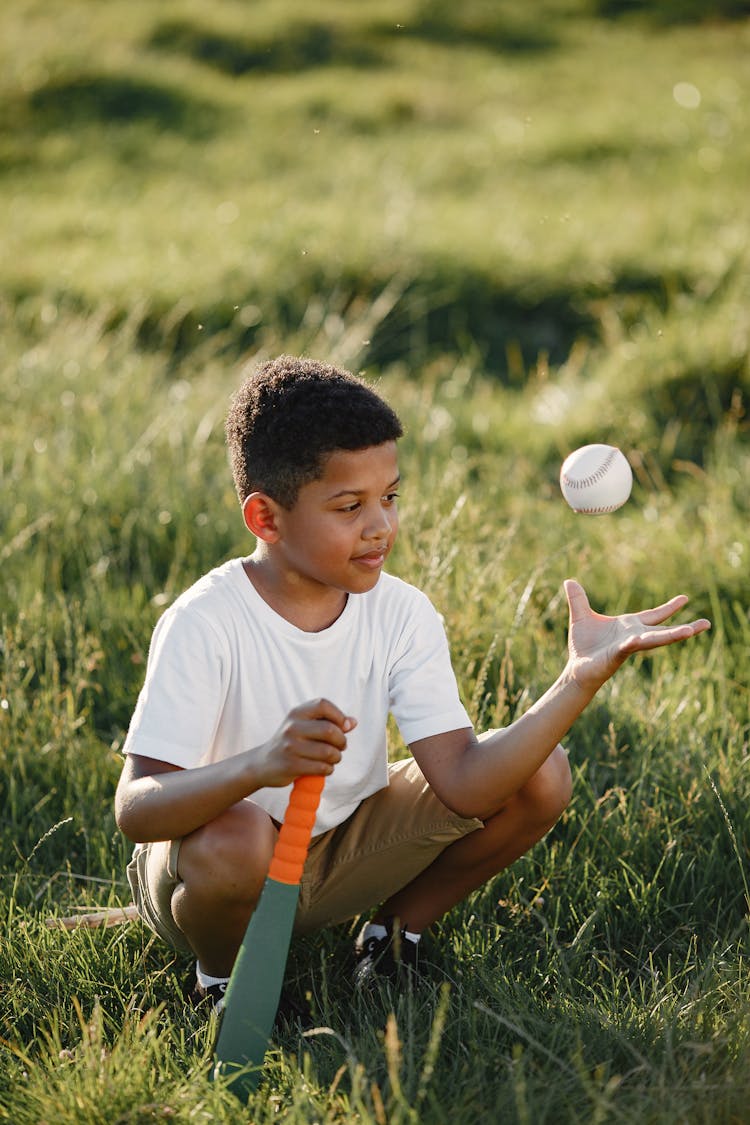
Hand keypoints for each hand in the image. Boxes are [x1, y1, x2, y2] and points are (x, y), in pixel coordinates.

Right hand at [255, 698, 356, 788]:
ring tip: (332, 759)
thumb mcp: (304, 726)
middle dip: (342, 741)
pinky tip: (324, 768)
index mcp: (297, 713)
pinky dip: (328, 769)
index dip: (339, 715)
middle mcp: (292, 727)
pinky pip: (322, 767)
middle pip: (330, 730)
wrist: (262, 764)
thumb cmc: (291, 743)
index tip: (344, 727)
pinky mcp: (291, 765)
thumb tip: (353, 722)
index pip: (323, 704)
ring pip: (328, 752)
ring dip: (336, 758)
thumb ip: (328, 722)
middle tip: (341, 747)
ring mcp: (290, 746)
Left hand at [564, 579, 710, 692]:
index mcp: (629, 626)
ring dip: (672, 635)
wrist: (576, 668)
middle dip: (686, 627)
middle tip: (707, 624)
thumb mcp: (580, 616)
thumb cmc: (583, 645)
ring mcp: (628, 646)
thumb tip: (569, 581)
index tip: (685, 598)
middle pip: (664, 630)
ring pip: (654, 639)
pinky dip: (637, 642)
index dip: (669, 608)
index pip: (654, 615)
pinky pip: (630, 646)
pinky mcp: (617, 654)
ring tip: (690, 631)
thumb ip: (578, 599)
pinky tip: (642, 638)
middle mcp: (634, 636)